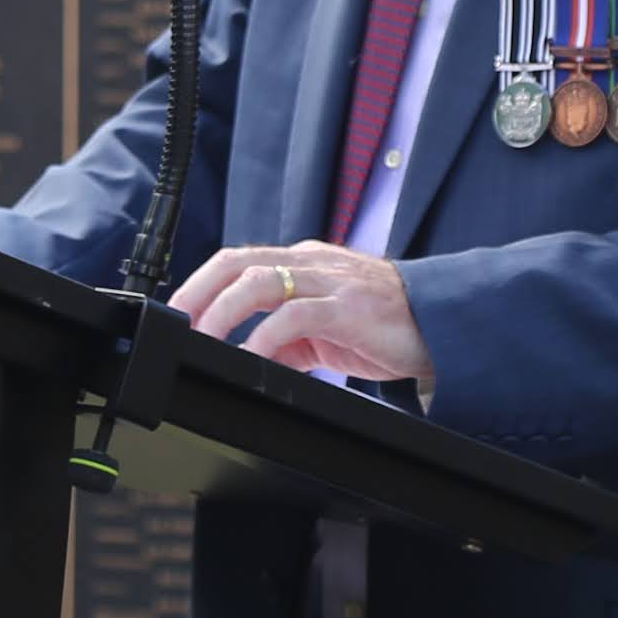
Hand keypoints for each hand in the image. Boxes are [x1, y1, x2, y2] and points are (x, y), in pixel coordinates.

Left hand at [170, 239, 431, 387]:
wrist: (441, 327)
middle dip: (199, 291)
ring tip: (204, 339)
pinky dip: (265, 337)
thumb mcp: (325, 329)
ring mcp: (330, 282)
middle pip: (238, 261)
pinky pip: (295, 316)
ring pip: (260, 281)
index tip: (177, 314)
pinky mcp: (348, 308)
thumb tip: (247, 357)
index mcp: (303, 262)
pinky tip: (250, 357)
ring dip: (223, 311)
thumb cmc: (384, 325)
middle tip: (176, 323)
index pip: (239, 260)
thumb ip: (287, 338)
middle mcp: (311, 263)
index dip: (201, 283)